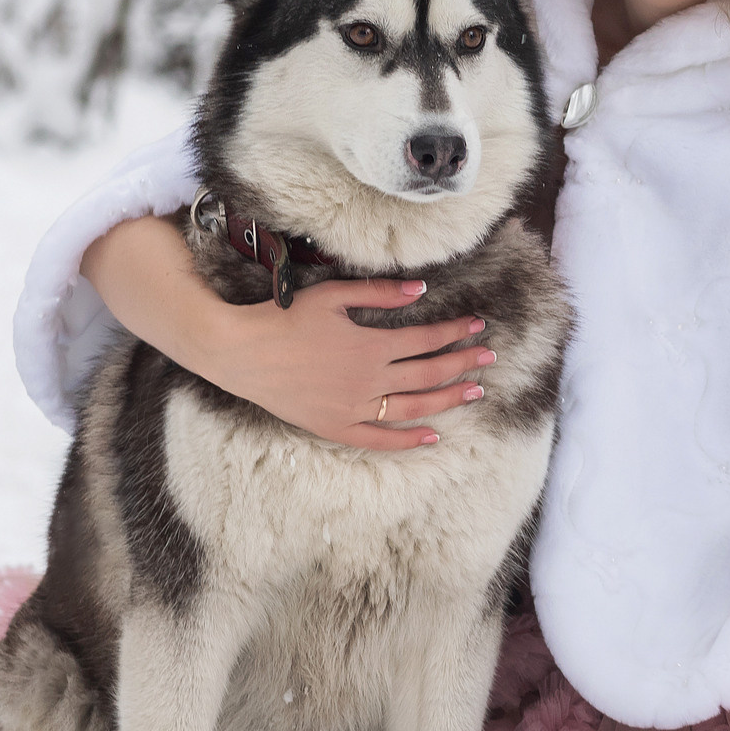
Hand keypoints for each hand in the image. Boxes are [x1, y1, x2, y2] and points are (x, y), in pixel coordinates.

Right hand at [204, 278, 493, 450]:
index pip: (426, 339)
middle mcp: (369, 379)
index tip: (479, 327)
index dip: (455, 332)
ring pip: (414, 406)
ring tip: (475, 392)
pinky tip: (433, 436)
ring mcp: (355, 407)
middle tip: (489, 359)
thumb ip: (379, 292)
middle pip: (429, 373)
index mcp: (371, 345)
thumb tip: (420, 290)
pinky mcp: (336, 427)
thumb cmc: (284, 318)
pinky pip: (380, 439)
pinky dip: (408, 440)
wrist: (240, 353)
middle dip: (463, 364)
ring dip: (448, 399)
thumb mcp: (332, 295)